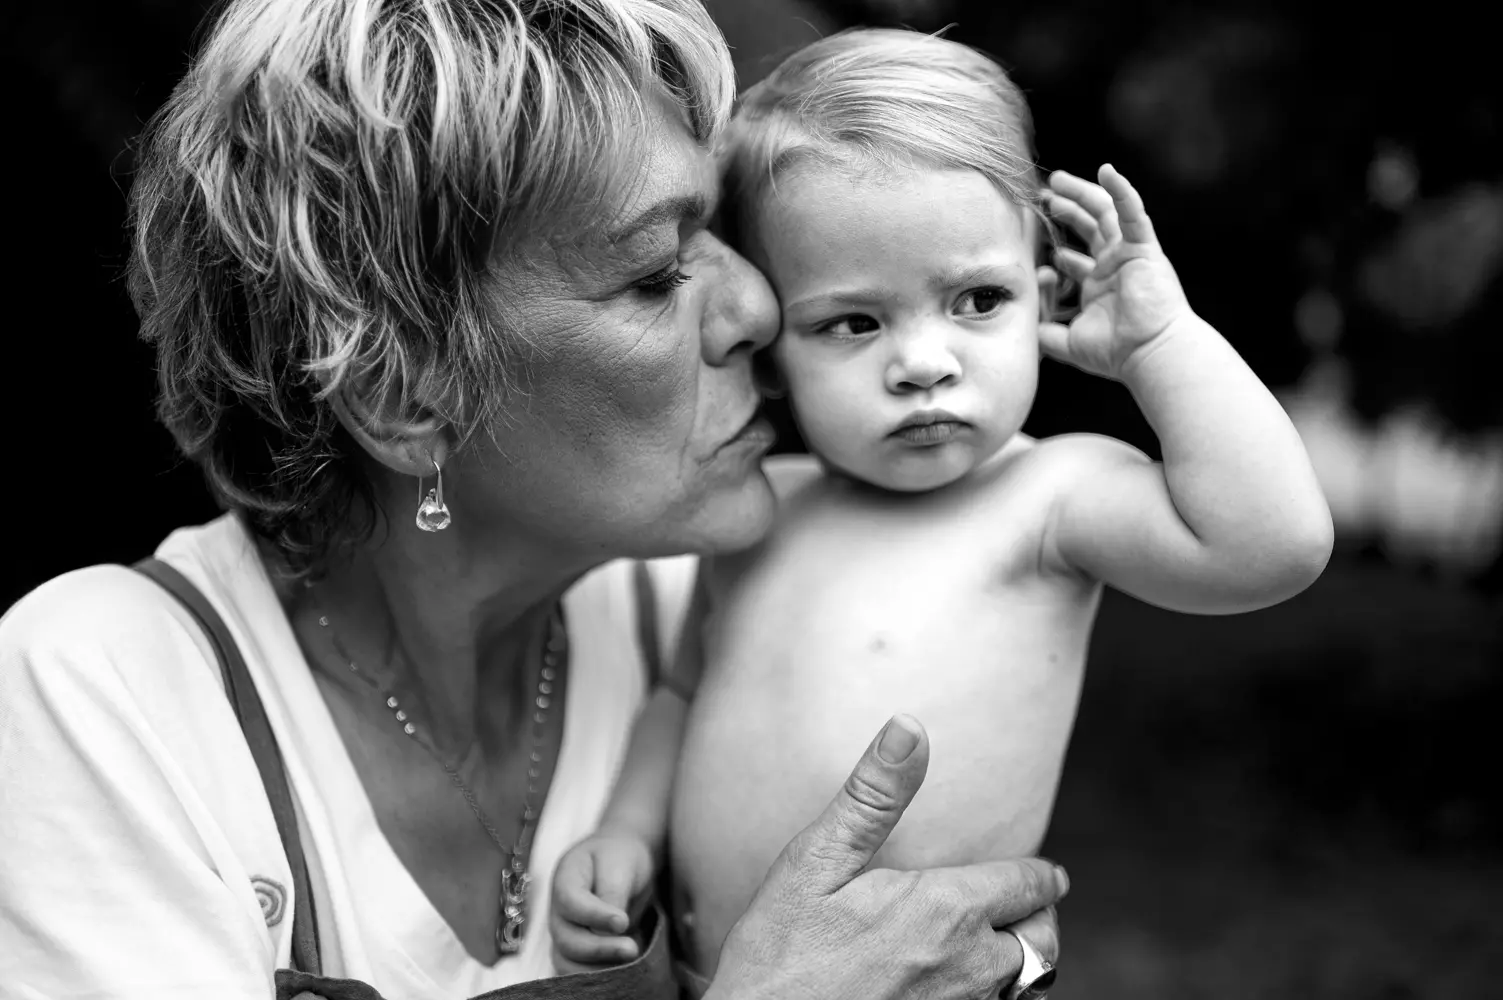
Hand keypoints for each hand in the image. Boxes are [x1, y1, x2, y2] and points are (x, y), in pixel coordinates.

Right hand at [549, 831, 655, 972]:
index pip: (570, 902)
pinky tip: (623, 971)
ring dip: (597, 970)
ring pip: (567, 963)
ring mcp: (564, 933)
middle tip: (632, 949)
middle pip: (566, 940)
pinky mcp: (575, 951)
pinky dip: (597, 976)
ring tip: (628, 966)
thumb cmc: (621, 858)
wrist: (622, 863)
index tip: (622, 921)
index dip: (594, 915)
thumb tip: (611, 930)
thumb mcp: (621, 864)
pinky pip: (578, 973)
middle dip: (599, 949)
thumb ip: (613, 893)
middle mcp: (558, 911)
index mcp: (565, 879)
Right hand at [705, 715, 1067, 999]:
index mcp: (945, 911)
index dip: (1041, 876)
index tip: (1048, 874)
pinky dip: (992, 995)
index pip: (1026, 886)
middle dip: (1039, 918)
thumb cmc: (778, 956)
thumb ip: (871, 797)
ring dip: (1020, 961)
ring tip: (999, 942)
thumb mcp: (815, 864)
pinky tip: (959, 982)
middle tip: (1029, 906)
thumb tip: (908, 728)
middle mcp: (968, 967)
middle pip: (1042, 941)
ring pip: (1024, 985)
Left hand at [1041, 164, 1192, 379]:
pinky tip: (1107, 171)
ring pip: (1105, 212)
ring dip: (1083, 193)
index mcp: (1098, 285)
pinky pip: (1133, 213)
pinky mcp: (1144, 249)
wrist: (1151, 354)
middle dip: (1066, 208)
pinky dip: (1122, 191)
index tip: (1033, 235)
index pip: (1074, 257)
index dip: (1055, 246)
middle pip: (1088, 227)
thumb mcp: (1067, 344)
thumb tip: (1024, 327)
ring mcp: (1129, 254)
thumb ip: (1044, 334)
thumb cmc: (1117, 353)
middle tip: (1044, 194)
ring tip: (1057, 179)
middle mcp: (1114, 266)